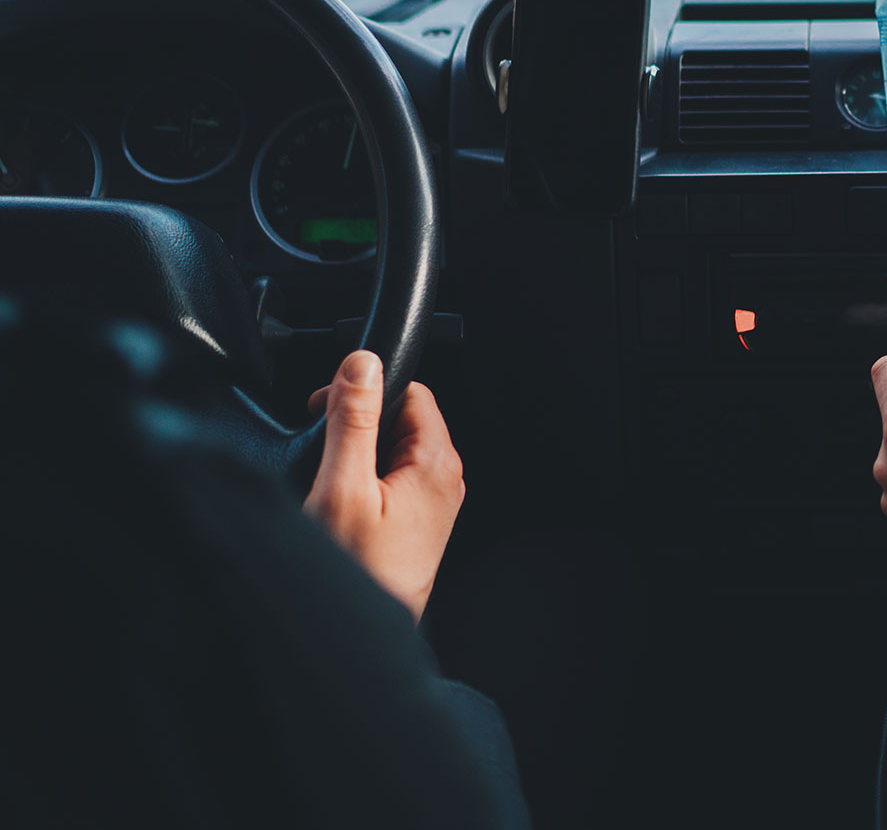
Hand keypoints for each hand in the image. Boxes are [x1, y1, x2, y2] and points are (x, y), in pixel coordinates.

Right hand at [304, 351, 464, 621]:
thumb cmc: (354, 573)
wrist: (357, 645)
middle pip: (399, 419)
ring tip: (327, 486)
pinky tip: (336, 506)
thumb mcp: (343, 486)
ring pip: (389, 450)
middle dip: (357, 424)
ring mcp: (432, 504)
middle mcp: (444, 479)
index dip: (365, 390)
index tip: (326, 410)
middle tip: (320, 451)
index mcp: (437, 461)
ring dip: (354, 455)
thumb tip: (364, 363)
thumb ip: (354, 419)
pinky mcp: (415, 524)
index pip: (410, 391)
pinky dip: (359, 482)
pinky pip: (387, 481)